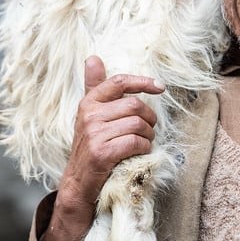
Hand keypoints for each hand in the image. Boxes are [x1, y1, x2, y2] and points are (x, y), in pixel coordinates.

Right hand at [58, 55, 164, 213]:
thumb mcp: (90, 114)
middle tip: (149, 129)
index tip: (160, 87)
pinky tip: (139, 152)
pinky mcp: (102, 152)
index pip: (119, 82)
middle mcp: (89, 115)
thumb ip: (94, 87)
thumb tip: (92, 58)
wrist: (78, 182)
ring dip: (148, 136)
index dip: (143, 82)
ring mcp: (94, 134)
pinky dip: (144, 148)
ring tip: (144, 142)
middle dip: (149, 119)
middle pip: (135, 105)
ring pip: (138, 124)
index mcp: (89, 102)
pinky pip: (135, 142)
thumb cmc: (90, 145)